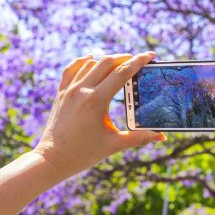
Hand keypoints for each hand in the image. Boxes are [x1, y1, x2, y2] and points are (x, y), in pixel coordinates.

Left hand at [32, 52, 165, 180]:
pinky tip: (91, 59)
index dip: (138, 61)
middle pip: (107, 62)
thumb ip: (139, 138)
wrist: (52, 159)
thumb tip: (161, 136)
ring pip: (90, 63)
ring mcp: (69, 90)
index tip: (150, 55)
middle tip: (138, 60)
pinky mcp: (61, 93)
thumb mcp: (114, 145)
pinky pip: (72, 68)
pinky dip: (84, 61)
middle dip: (125, 58)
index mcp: (96, 101)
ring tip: (120, 63)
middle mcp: (82, 90)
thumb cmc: (83, 153)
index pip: (122, 73)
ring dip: (107, 60)